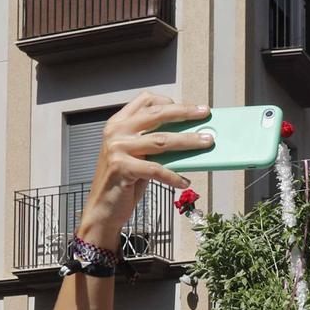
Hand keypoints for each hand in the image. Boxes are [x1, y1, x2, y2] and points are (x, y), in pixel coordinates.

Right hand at [75, 93, 210, 245]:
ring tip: (206, 143)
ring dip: (188, 141)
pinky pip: (156, 169)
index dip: (169, 101)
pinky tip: (184, 181)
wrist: (102, 209)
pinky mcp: (121, 168)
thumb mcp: (137, 156)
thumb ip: (154, 144)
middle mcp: (116, 131)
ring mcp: (117, 149)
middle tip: (205, 114)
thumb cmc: (123, 182)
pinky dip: (173, 176)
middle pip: (157, 115)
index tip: (190, 108)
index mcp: (118, 123)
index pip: (145, 100)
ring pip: (161, 141)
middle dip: (185, 113)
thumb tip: (188, 137)